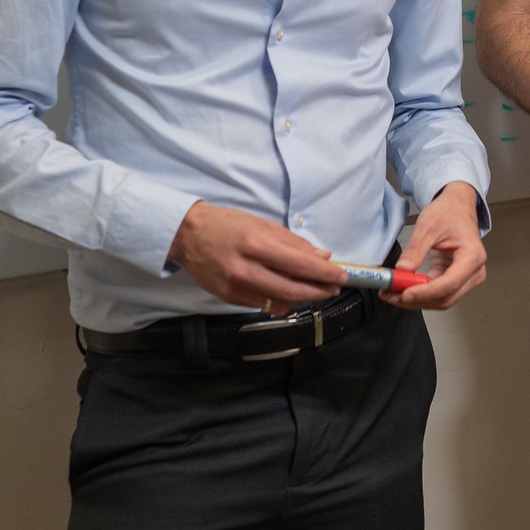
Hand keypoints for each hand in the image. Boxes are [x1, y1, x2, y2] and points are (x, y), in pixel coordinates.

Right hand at [167, 201, 341, 314]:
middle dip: (319, 291)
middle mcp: (246, 268)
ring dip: (301, 298)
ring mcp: (236, 286)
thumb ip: (293, 243)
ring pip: (279, 302)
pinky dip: (280, 300)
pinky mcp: (229, 298)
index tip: (341, 276)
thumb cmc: (227, 225)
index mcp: (257, 244)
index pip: (300, 264)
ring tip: (311, 288)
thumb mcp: (263, 225)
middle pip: (293, 289)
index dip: (325, 274)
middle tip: (333, 288)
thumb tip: (322, 256)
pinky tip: (286, 290)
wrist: (189, 235)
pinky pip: (263, 305)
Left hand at [386, 182, 487, 310]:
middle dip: (417, 299)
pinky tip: (401, 290)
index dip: (426, 292)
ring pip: (440, 300)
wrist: (456, 207)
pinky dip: (418, 294)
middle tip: (392, 294)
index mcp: (473, 256)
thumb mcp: (429, 225)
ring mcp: (465, 278)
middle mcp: (473, 271)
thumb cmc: (450, 212)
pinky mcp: (454, 280)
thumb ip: (415, 249)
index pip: (450, 283)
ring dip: (415, 300)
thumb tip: (403, 270)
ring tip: (392, 293)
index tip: (405, 294)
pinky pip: (436, 294)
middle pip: (445, 297)